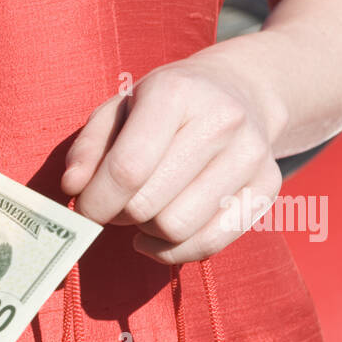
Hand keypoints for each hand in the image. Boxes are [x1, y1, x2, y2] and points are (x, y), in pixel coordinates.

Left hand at [60, 57, 284, 263]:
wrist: (240, 90)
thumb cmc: (166, 106)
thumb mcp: (119, 108)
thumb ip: (88, 147)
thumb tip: (72, 187)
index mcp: (175, 93)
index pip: (127, 170)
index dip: (96, 202)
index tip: (85, 209)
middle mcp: (221, 121)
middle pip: (148, 205)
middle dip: (119, 215)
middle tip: (117, 204)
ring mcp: (251, 155)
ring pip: (177, 229)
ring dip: (148, 232)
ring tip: (145, 211)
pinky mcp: (268, 186)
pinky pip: (210, 244)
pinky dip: (174, 251)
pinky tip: (160, 235)